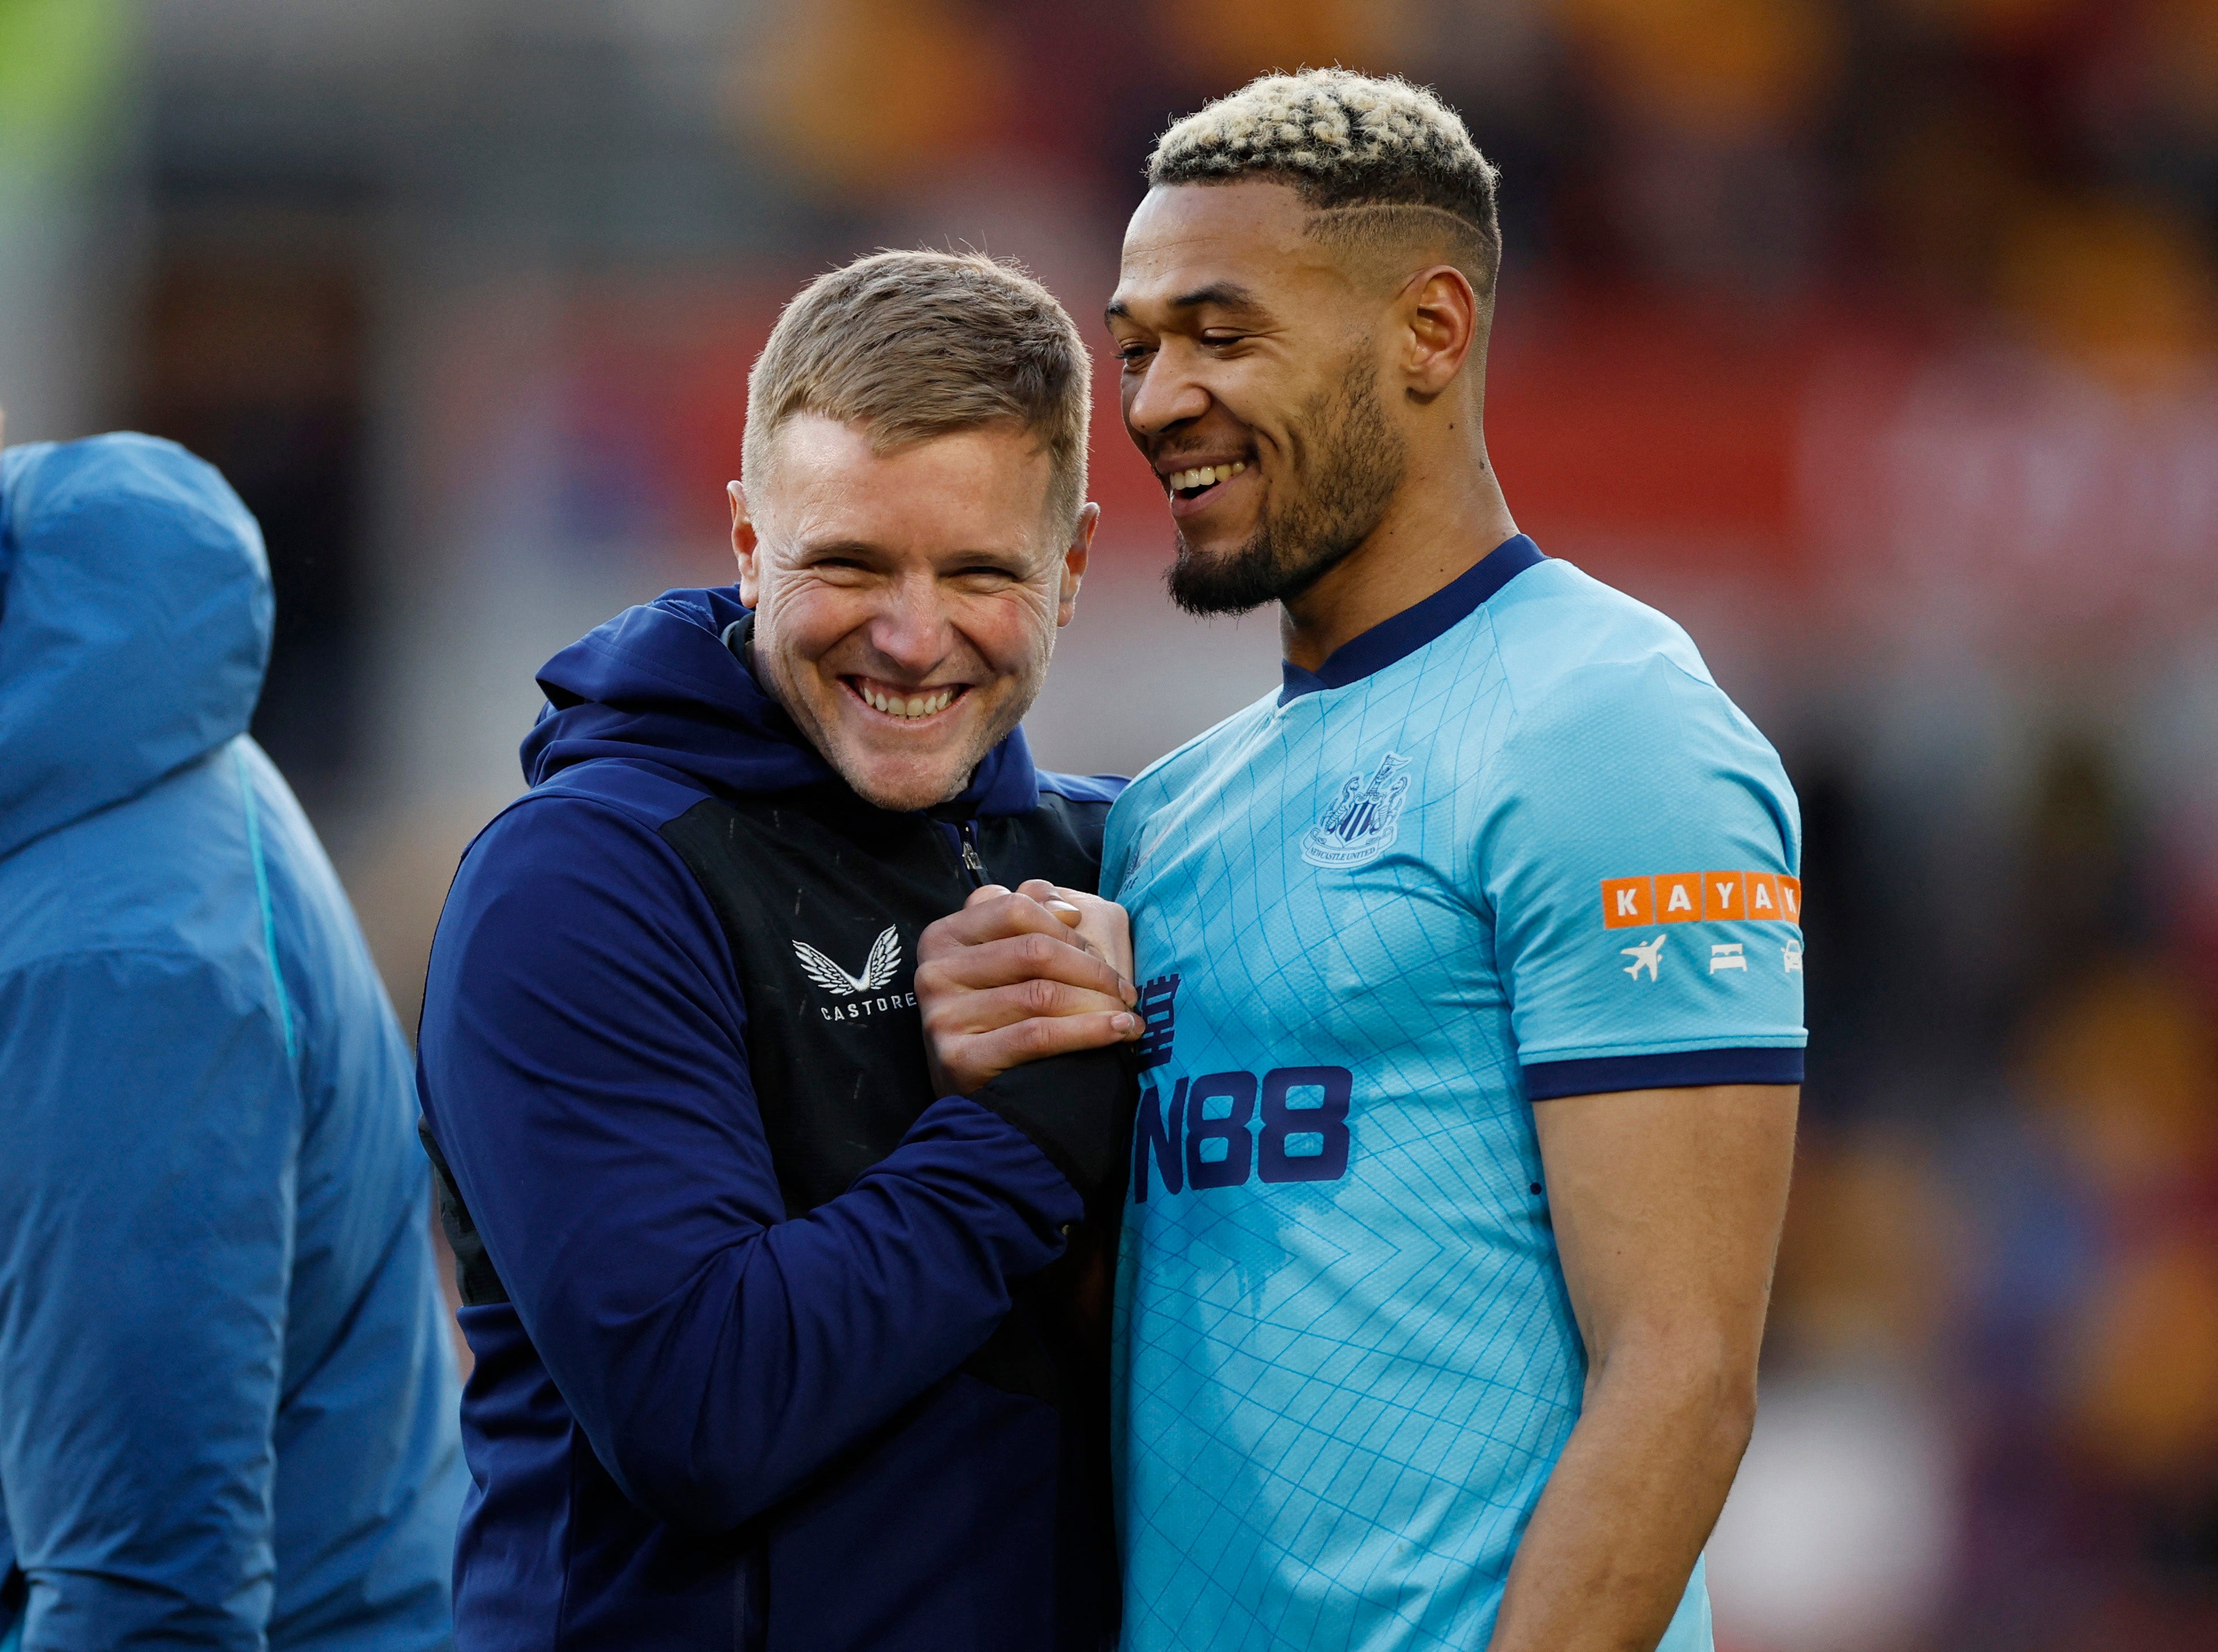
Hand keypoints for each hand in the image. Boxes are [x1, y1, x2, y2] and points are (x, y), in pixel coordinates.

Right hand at [916, 885, 1141, 1095]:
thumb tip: (1068, 910)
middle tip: (1124, 990)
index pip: (1015, 908)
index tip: (1098, 949)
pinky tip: (1120, 1032)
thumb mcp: (1003, 957)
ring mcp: (942, 1016)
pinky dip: (1090, 1031)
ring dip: (1100, 1003)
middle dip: (1093, 968)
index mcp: (944, 936)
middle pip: (1034, 950)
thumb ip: (1029, 915)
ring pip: (1041, 993)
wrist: (978, 1102)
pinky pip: (1038, 1035)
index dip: (1066, 927)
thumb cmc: (1001, 1017)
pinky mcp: (958, 1059)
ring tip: (1129, 1015)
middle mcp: (935, 972)